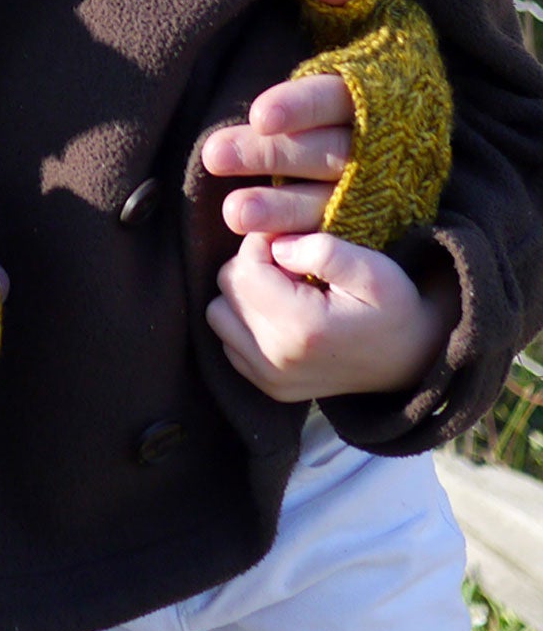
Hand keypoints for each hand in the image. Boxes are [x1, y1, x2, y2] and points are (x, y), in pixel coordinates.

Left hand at [201, 0, 361, 236]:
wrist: (414, 116)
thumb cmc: (373, 57)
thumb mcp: (365, 15)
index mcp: (378, 89)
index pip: (339, 97)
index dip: (302, 105)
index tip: (261, 112)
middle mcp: (383, 143)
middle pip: (326, 152)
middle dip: (271, 157)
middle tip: (213, 154)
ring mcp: (378, 188)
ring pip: (329, 201)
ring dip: (281, 208)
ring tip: (232, 214)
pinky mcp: (368, 222)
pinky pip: (335, 238)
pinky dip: (301, 243)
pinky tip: (263, 252)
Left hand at [206, 229, 457, 400]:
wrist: (412, 360)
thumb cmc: (395, 308)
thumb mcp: (375, 270)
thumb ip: (325, 251)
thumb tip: (277, 247)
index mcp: (300, 329)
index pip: (243, 268)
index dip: (262, 244)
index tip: (292, 242)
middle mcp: (276, 361)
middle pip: (227, 289)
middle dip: (252, 266)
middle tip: (292, 265)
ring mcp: (270, 379)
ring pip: (219, 314)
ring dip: (245, 294)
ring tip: (285, 288)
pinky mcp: (269, 387)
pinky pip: (228, 341)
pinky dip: (245, 321)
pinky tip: (281, 313)